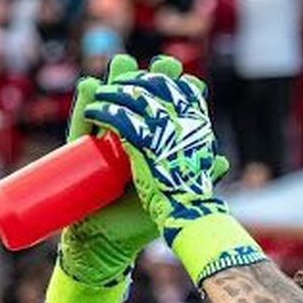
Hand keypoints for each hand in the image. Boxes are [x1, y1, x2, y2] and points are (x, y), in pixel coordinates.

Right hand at [81, 56, 229, 245]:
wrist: (109, 239)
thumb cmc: (139, 218)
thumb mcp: (170, 196)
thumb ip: (194, 177)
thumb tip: (222, 160)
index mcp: (148, 146)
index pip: (164, 116)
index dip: (178, 98)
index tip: (194, 83)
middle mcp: (126, 138)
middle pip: (139, 103)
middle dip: (152, 81)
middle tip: (167, 64)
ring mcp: (102, 141)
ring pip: (110, 105)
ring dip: (117, 82)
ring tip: (125, 63)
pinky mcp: (80, 151)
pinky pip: (81, 124)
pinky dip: (85, 105)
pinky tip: (91, 86)